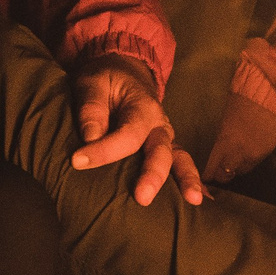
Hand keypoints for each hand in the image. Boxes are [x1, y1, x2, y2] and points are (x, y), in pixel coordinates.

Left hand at [71, 52, 205, 206]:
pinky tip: (197, 201)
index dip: (104, 150)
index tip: (77, 161)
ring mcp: (165, 139)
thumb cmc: (106, 81)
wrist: (121, 74)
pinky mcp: (164, 150)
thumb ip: (92, 109)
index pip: (127, 134)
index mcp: (142, 107)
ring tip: (192, 200)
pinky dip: (190, 181)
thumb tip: (91, 138)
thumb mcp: (93, 84)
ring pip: (179, 159)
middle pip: (160, 151)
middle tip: (142, 197)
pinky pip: (180, 165)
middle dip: (153, 175)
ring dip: (186, 179)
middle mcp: (159, 125)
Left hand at [203, 93, 275, 184]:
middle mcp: (238, 154)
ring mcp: (253, 155)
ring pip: (242, 171)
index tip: (206, 178)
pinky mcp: (267, 153)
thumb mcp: (225, 122)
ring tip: (235, 161)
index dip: (209, 175)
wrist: (268, 98)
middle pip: (226, 175)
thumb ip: (222, 140)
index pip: (213, 168)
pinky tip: (248, 152)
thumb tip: (220, 150)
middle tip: (219, 173)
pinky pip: (255, 163)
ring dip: (237, 168)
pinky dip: (249, 160)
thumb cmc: (242, 104)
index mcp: (224, 144)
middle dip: (222, 175)